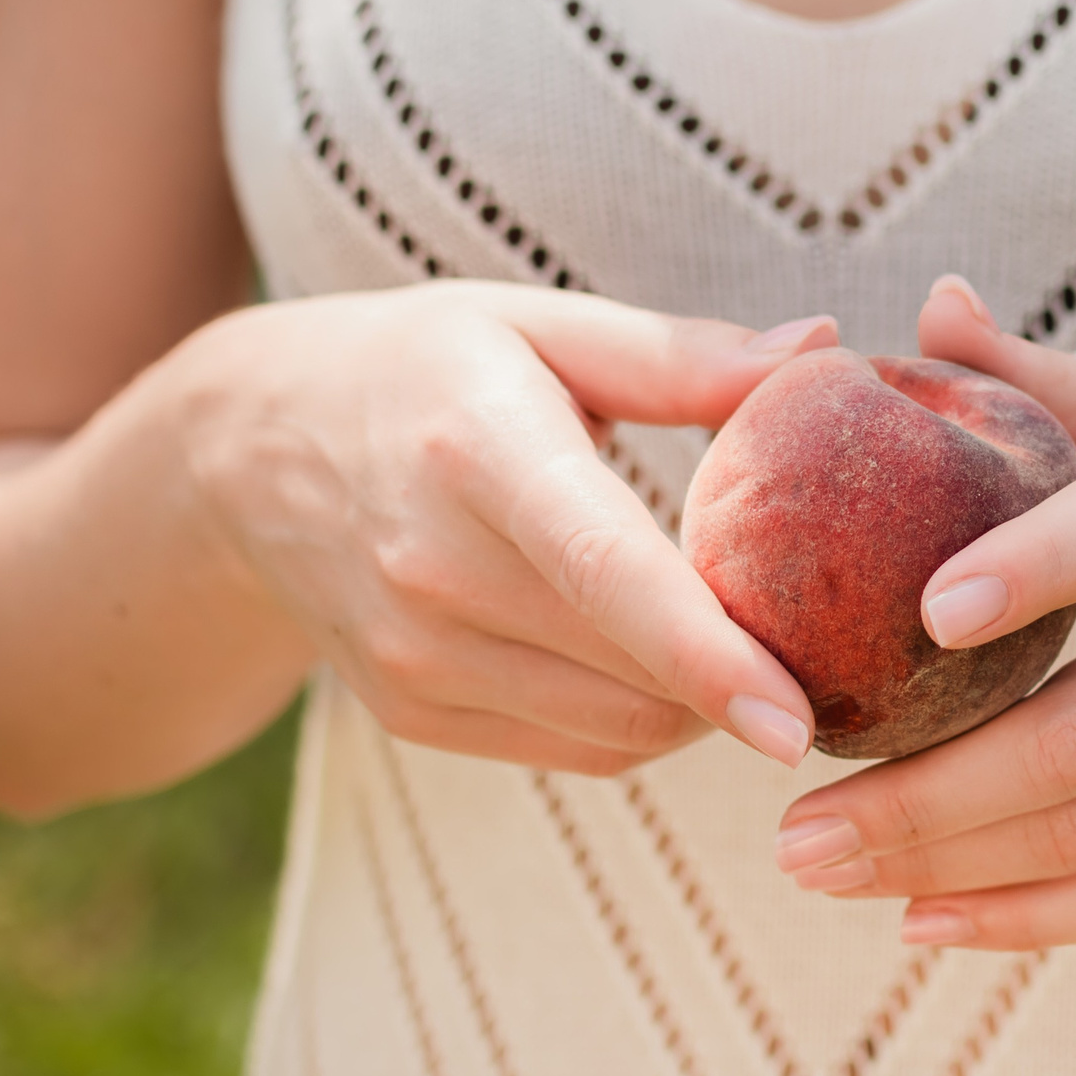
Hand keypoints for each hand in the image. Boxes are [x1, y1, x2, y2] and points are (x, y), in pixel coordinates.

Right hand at [186, 281, 832, 774]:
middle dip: (748, 676)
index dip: (705, 653)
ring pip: (615, 729)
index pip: (604, 570)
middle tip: (831, 634)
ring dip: (702, 709)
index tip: (794, 716)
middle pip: (630, 670)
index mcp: (478, 452)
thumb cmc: (421, 369)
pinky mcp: (411, 711)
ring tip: (753, 643)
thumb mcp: (535, 325)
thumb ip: (680, 353)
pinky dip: (644, 724)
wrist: (245, 453)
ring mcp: (412, 655)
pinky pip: (574, 750)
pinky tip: (667, 667)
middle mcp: (432, 568)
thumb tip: (823, 344)